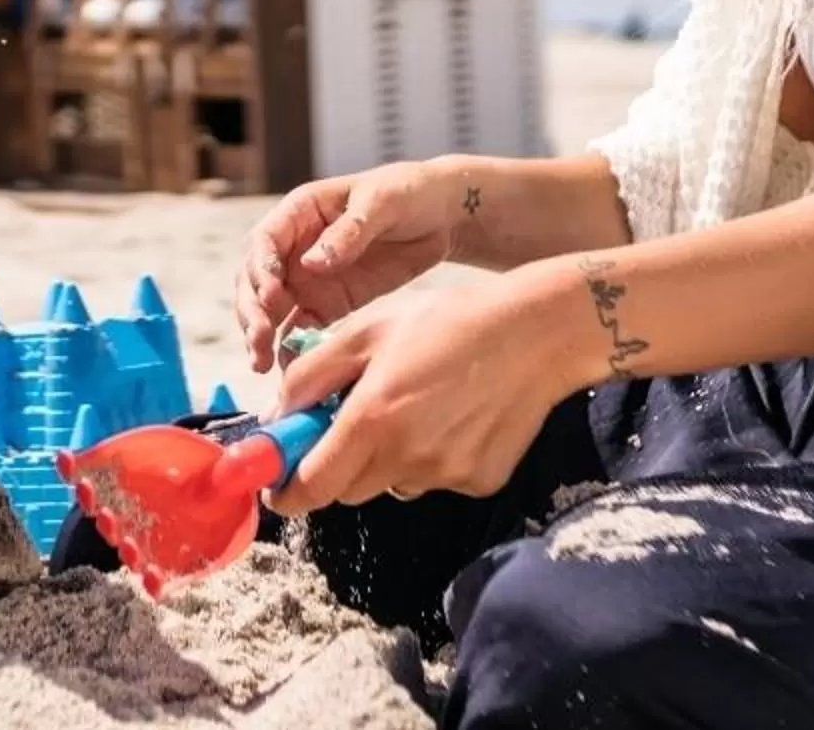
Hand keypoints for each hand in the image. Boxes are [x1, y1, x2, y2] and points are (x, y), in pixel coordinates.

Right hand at [235, 160, 469, 370]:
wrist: (439, 216)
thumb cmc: (406, 193)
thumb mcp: (381, 202)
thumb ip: (348, 232)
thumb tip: (311, 264)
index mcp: (301, 212)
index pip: (264, 241)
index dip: (260, 269)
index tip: (270, 297)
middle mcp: (295, 247)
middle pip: (256, 279)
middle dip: (252, 310)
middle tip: (260, 340)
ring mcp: (309, 278)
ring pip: (270, 309)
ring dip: (261, 334)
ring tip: (262, 364)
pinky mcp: (328, 304)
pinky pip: (301, 328)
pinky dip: (291, 348)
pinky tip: (288, 369)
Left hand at [264, 269, 567, 515]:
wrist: (537, 333)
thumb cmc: (447, 321)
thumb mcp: (368, 330)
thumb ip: (312, 375)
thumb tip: (275, 416)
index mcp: (372, 420)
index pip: (311, 488)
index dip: (286, 493)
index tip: (277, 485)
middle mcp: (406, 459)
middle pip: (348, 490)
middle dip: (336, 466)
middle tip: (350, 423)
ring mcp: (446, 475)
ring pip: (391, 484)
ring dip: (385, 460)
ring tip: (414, 407)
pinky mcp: (479, 481)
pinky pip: (436, 480)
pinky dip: (431, 457)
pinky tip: (453, 416)